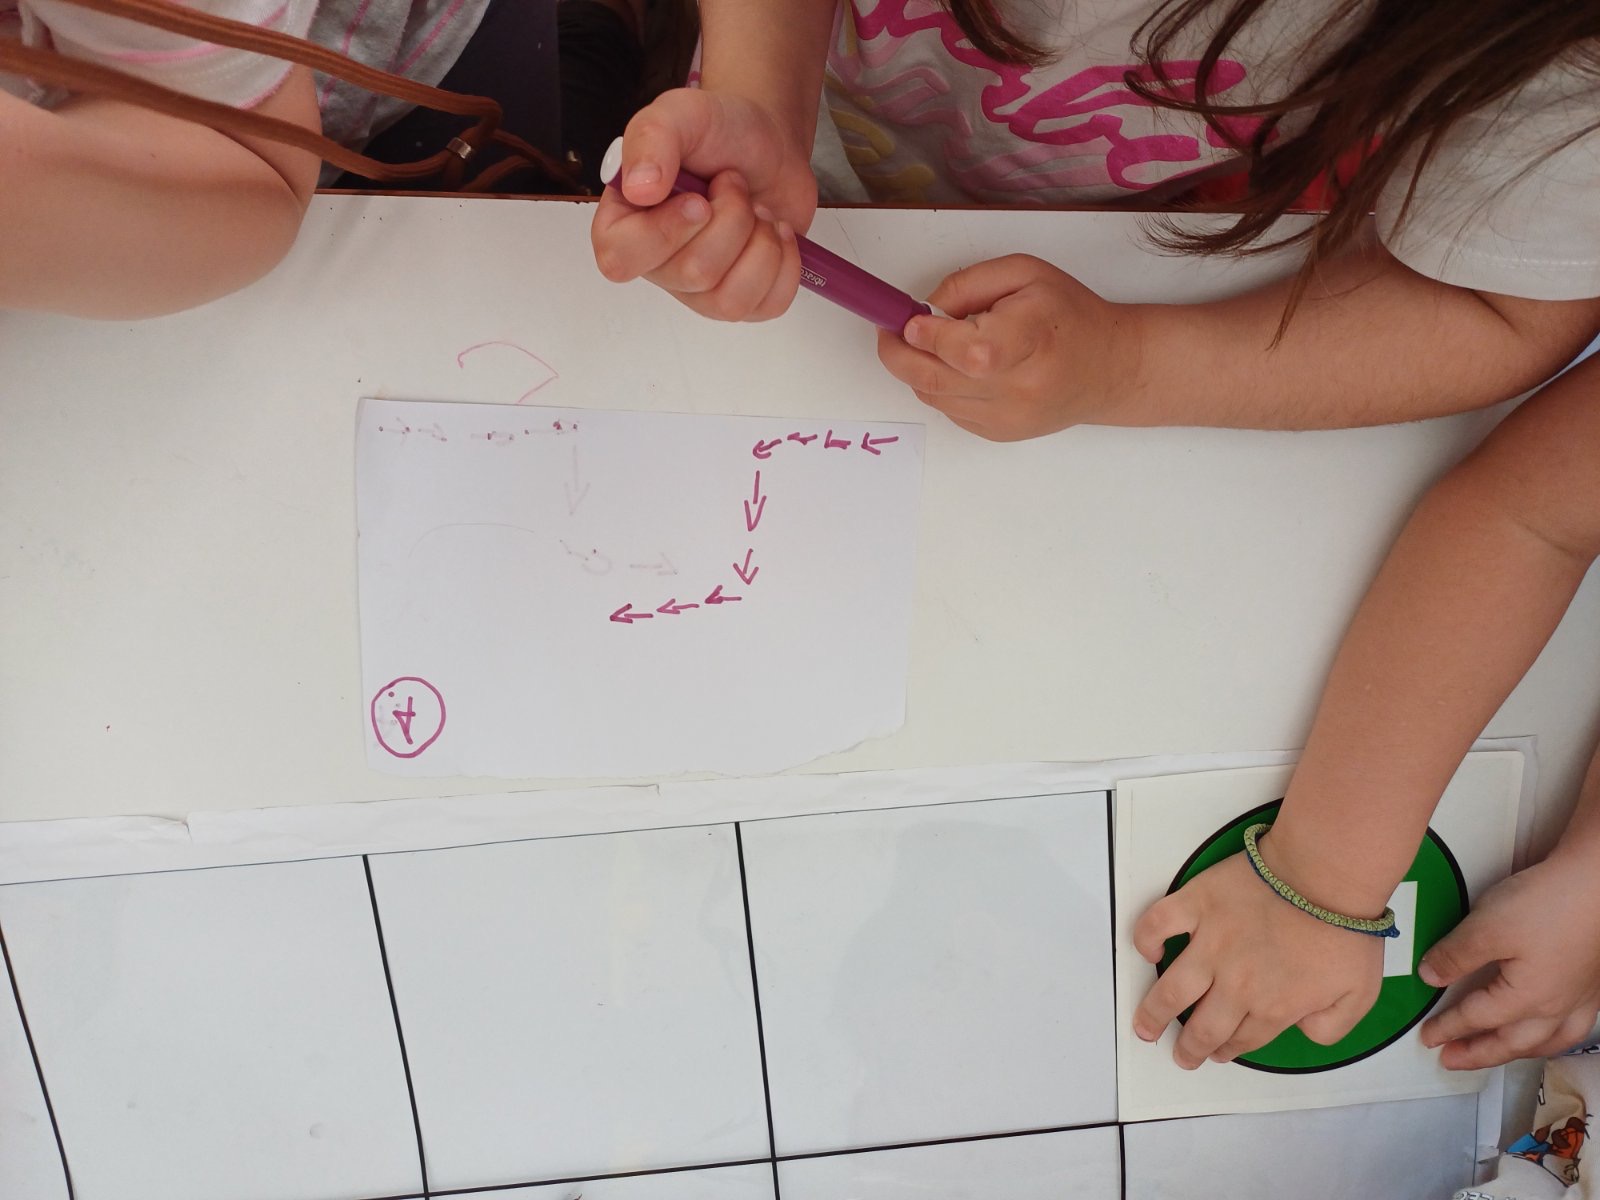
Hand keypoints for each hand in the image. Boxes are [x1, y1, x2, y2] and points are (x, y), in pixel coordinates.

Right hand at [590, 88, 817, 321]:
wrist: (769, 144)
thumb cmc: (718, 132)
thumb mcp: (680, 113)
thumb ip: (650, 138)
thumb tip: (638, 189)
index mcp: (625, 224)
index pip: (620, 259)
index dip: (664, 233)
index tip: (698, 199)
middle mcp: (658, 265)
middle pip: (695, 274)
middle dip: (732, 219)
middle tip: (735, 185)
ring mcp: (701, 292)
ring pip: (731, 300)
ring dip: (760, 243)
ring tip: (757, 210)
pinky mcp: (745, 300)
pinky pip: (768, 307)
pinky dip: (786, 263)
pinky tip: (777, 232)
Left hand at [876, 255, 1142, 440]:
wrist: (1108, 368)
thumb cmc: (1069, 316)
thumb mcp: (1025, 273)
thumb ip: (969, 284)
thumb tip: (925, 309)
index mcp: (1025, 341)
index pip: (959, 349)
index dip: (925, 334)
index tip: (910, 319)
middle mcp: (1015, 388)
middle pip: (932, 379)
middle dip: (897, 354)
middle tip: (890, 333)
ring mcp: (1006, 418)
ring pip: (934, 397)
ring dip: (919, 370)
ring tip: (932, 344)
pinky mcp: (999, 434)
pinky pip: (949, 411)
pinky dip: (942, 388)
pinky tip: (960, 368)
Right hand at [1132, 851, 1383, 1068]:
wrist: (1324, 877)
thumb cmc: (1345, 931)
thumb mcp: (1359, 995)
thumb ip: (1331, 1026)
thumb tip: (1301, 1030)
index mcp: (1273, 1006)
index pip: (1242, 1039)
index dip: (1227, 1051)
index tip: (1218, 1053)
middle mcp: (1234, 984)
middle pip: (1202, 1027)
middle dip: (1188, 1048)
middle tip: (1180, 1055)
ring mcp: (1210, 944)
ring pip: (1171, 989)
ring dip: (1153, 1013)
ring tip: (1143, 1026)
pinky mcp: (1196, 905)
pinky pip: (1157, 925)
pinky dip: (1146, 940)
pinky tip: (1149, 950)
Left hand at [1419, 854, 1599, 1068]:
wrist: (1599, 883)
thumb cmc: (1547, 904)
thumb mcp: (1486, 927)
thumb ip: (1456, 955)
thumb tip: (1430, 977)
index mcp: (1527, 998)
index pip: (1477, 1019)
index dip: (1449, 1028)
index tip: (1428, 1038)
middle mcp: (1557, 1006)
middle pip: (1513, 1042)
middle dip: (1480, 1053)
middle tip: (1453, 1060)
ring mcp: (1580, 997)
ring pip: (1548, 1040)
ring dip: (1518, 1051)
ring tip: (1498, 1054)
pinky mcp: (1592, 983)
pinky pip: (1573, 1027)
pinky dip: (1554, 1038)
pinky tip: (1549, 1031)